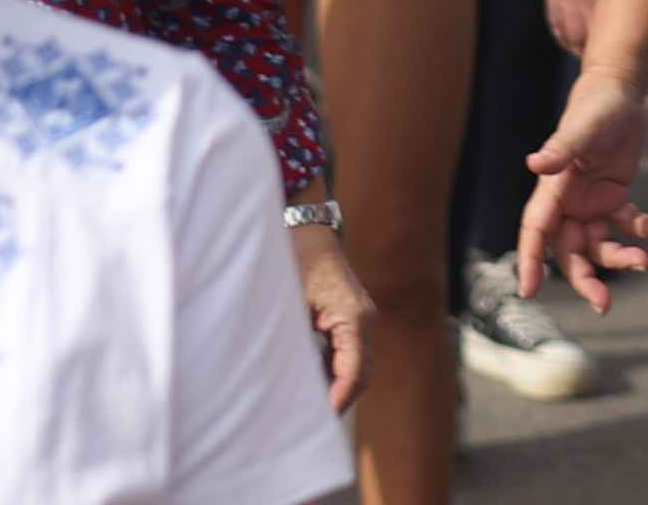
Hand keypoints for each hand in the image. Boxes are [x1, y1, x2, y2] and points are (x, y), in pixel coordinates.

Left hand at [288, 220, 371, 410]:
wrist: (304, 228)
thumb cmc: (294, 260)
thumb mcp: (289, 303)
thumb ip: (292, 343)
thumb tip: (284, 384)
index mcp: (353, 317)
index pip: (354, 373)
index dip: (337, 400)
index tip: (317, 419)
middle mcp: (363, 319)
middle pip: (360, 375)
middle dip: (338, 399)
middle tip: (308, 421)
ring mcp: (360, 318)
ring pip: (356, 366)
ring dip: (335, 386)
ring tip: (306, 406)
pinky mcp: (350, 318)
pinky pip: (347, 354)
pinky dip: (331, 371)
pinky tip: (307, 381)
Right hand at [520, 72, 647, 312]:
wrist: (622, 92)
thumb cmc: (596, 106)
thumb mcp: (582, 128)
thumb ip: (561, 149)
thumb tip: (535, 163)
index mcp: (553, 188)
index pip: (536, 230)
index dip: (529, 260)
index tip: (528, 292)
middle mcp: (568, 202)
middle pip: (569, 251)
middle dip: (584, 277)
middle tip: (603, 303)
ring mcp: (591, 203)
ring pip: (599, 244)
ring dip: (620, 256)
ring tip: (645, 261)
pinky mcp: (614, 197)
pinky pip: (628, 223)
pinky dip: (647, 230)